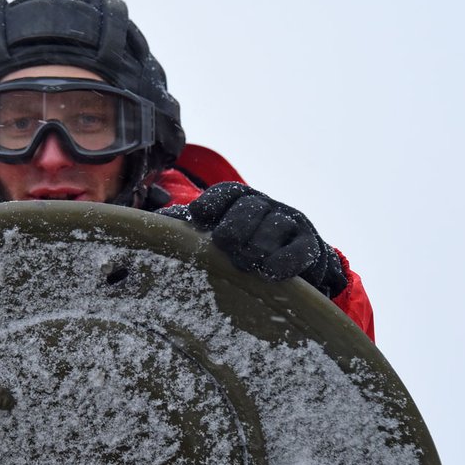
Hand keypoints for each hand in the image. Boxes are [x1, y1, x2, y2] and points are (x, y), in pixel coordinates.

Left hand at [169, 182, 346, 297]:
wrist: (292, 269)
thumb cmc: (242, 251)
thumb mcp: (215, 238)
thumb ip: (186, 230)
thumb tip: (153, 224)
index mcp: (239, 202)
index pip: (227, 193)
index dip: (212, 202)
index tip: (198, 215)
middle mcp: (266, 206)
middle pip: (250, 206)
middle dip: (235, 225)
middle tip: (224, 244)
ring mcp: (290, 223)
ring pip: (275, 225)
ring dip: (258, 244)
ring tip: (244, 263)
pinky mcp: (310, 246)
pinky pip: (299, 250)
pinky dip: (285, 261)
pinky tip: (270, 272)